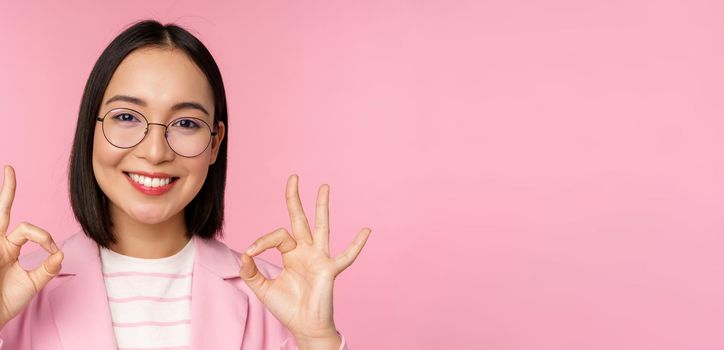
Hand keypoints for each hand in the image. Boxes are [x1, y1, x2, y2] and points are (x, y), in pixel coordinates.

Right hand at [0, 165, 63, 328]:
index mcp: (9, 248)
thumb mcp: (32, 285)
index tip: (53, 251)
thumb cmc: (5, 303)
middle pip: (2, 210)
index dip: (45, 237)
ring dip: (6, 194)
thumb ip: (47, 269)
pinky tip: (6, 247)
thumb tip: (60, 253)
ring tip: (8, 172)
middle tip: (9, 168)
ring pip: (0, 215)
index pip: (29, 230)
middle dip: (7, 189)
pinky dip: (28, 233)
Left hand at [239, 174, 370, 346]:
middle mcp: (306, 251)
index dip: (262, 241)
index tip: (250, 253)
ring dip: (322, 207)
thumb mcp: (263, 289)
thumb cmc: (287, 308)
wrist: (304, 327)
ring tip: (323, 187)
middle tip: (293, 177)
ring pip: (321, 227)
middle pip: (300, 219)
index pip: (277, 236)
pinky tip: (366, 231)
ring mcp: (320, 258)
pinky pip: (346, 256)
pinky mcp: (330, 270)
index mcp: (291, 254)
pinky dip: (356, 245)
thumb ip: (251, 272)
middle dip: (295, 199)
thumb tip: (243, 255)